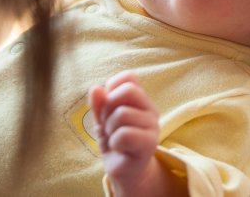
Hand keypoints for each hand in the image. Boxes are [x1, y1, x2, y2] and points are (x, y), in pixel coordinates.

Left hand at [88, 71, 159, 192]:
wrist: (123, 170)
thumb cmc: (114, 141)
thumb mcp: (102, 119)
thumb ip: (98, 103)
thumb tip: (96, 88)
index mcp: (141, 100)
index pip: (129, 77)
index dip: (111, 89)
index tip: (108, 106)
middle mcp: (151, 110)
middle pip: (127, 90)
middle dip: (109, 107)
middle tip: (109, 124)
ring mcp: (153, 127)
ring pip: (122, 114)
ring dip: (110, 129)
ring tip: (114, 138)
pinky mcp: (150, 145)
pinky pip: (124, 134)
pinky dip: (114, 142)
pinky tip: (119, 148)